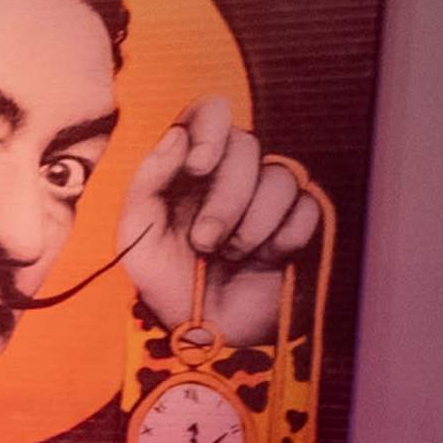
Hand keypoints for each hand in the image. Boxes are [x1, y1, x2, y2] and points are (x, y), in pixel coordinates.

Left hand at [119, 96, 320, 346]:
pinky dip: (282, 238)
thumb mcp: (137, 234)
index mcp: (189, 167)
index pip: (210, 112)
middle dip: (225, 198)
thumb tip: (178, 135)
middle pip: (247, 144)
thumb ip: (148, 181)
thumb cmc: (164, 279)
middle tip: (204, 242)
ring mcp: (268, 196)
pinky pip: (306, 209)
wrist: (205, 330)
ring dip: (251, 222)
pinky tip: (265, 259)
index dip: (211, 127)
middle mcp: (231, 173)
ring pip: (280, 176)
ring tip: (229, 255)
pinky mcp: (300, 222)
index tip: (198, 166)